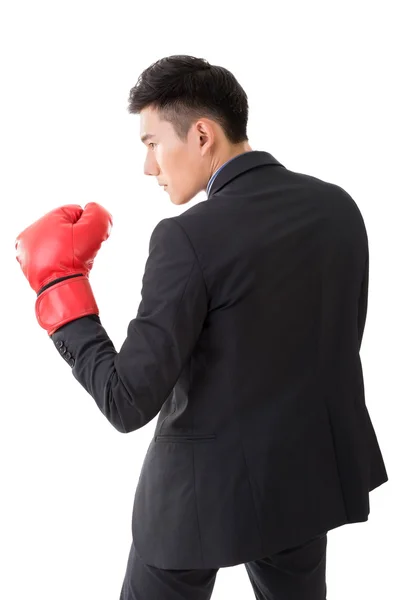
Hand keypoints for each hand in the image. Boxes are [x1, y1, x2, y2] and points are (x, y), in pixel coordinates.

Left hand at [15, 202, 112, 334]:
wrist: (59, 287)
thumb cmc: (74, 259)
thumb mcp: (93, 230)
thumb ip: (99, 214)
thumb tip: (93, 209)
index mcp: (46, 219)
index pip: (76, 213)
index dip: (87, 227)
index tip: (86, 242)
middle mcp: (32, 231)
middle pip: (65, 228)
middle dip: (76, 238)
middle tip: (78, 252)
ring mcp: (27, 249)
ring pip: (57, 243)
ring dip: (66, 249)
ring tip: (70, 260)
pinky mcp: (28, 265)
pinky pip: (49, 257)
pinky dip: (58, 261)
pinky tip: (62, 266)